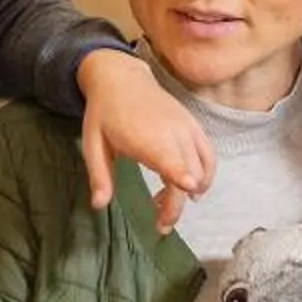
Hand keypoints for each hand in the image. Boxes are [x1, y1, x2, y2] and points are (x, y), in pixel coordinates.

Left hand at [77, 48, 215, 230]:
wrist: (121, 78)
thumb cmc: (104, 113)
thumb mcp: (93, 145)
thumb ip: (99, 176)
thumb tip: (99, 206)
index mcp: (146, 137)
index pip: (170, 158)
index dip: (181, 174)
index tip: (189, 188)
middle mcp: (172, 132)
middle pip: (187, 174)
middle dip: (177, 204)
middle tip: (160, 224)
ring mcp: (186, 128)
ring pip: (202, 168)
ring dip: (191, 191)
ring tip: (167, 203)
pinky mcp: (193, 125)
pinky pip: (209, 154)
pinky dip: (205, 174)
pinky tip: (191, 186)